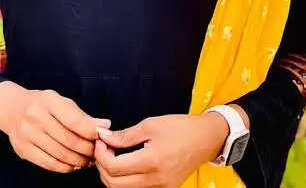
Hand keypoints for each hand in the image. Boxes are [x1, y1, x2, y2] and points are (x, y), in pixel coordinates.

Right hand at [0, 82, 110, 172]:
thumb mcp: (61, 102)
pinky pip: (49, 164)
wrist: (11, 109)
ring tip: (88, 160)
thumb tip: (105, 126)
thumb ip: (82, 115)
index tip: (101, 137)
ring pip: (60, 154)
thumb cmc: (42, 104)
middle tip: (97, 152)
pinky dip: (65, 167)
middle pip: (68, 140)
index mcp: (48, 100)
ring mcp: (27, 134)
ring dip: (79, 161)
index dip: (90, 131)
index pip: (73, 120)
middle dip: (87, 149)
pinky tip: (73, 164)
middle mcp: (35, 116)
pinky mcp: (23, 150)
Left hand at [93, 112, 228, 186]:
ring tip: (114, 153)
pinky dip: (126, 178)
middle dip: (102, 166)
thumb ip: (125, 135)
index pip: (114, 167)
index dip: (100, 154)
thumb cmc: (181, 128)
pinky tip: (126, 162)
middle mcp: (156, 180)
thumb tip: (104, 136)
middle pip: (115, 184)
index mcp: (152, 161)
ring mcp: (161, 187)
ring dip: (113, 174)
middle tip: (103, 148)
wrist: (205, 138)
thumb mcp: (150, 125)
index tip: (100, 140)